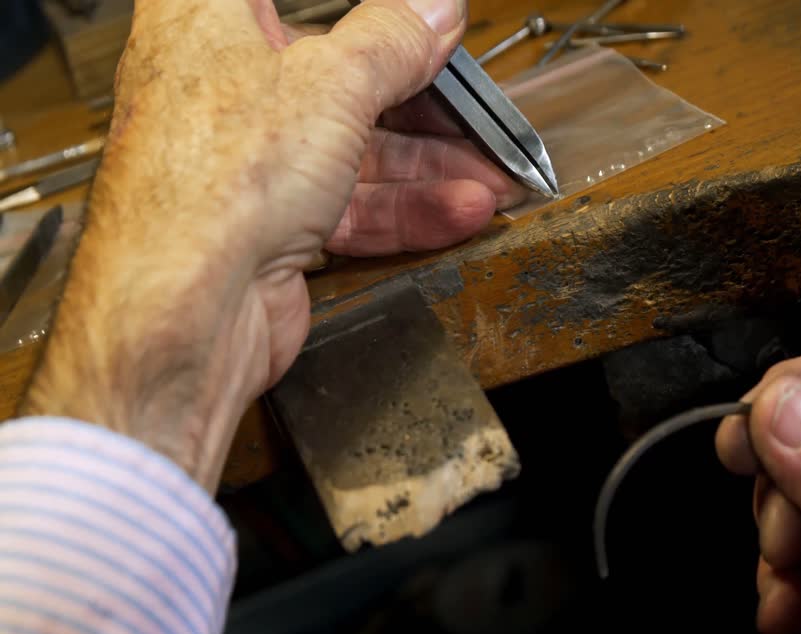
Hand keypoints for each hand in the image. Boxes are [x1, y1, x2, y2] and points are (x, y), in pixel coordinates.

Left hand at [22, 0, 523, 490]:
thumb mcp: (331, 83)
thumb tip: (432, 8)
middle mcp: (221, 86)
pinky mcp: (271, 224)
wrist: (184, 312)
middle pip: (340, 77)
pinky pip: (352, 205)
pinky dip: (407, 208)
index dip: (371, 15)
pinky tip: (458, 210)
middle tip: (477, 110)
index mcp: (205, 18)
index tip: (428, 25)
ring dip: (431, 165)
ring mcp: (248, 161)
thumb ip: (392, 40)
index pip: (300, 2)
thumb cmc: (210, 185)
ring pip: (354, 149)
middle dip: (424, 102)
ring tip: (492, 174)